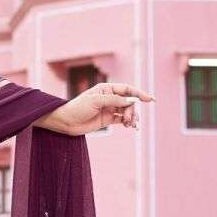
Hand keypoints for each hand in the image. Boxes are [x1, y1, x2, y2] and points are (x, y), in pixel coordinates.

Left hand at [36, 82, 154, 135]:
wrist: (66, 122)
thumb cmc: (78, 107)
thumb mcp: (96, 101)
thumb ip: (114, 100)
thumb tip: (131, 101)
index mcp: (107, 89)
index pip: (127, 89)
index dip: (139, 94)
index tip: (150, 100)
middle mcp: (110, 98)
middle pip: (129, 102)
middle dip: (133, 110)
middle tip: (130, 119)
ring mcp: (109, 108)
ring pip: (127, 111)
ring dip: (132, 117)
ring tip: (131, 125)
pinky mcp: (107, 119)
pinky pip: (122, 119)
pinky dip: (127, 122)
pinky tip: (130, 127)